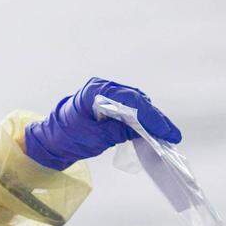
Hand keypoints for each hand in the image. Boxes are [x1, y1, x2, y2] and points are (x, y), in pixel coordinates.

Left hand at [24, 77, 181, 170]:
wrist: (53, 138)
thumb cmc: (67, 136)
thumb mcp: (95, 138)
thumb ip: (119, 131)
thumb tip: (145, 131)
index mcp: (96, 90)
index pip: (130, 100)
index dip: (150, 116)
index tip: (165, 131)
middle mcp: (104, 88)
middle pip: (137, 101)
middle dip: (155, 119)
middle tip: (172, 135)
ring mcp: (109, 94)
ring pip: (138, 105)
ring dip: (152, 120)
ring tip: (168, 135)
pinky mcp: (112, 103)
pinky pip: (132, 110)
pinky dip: (143, 121)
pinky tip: (155, 133)